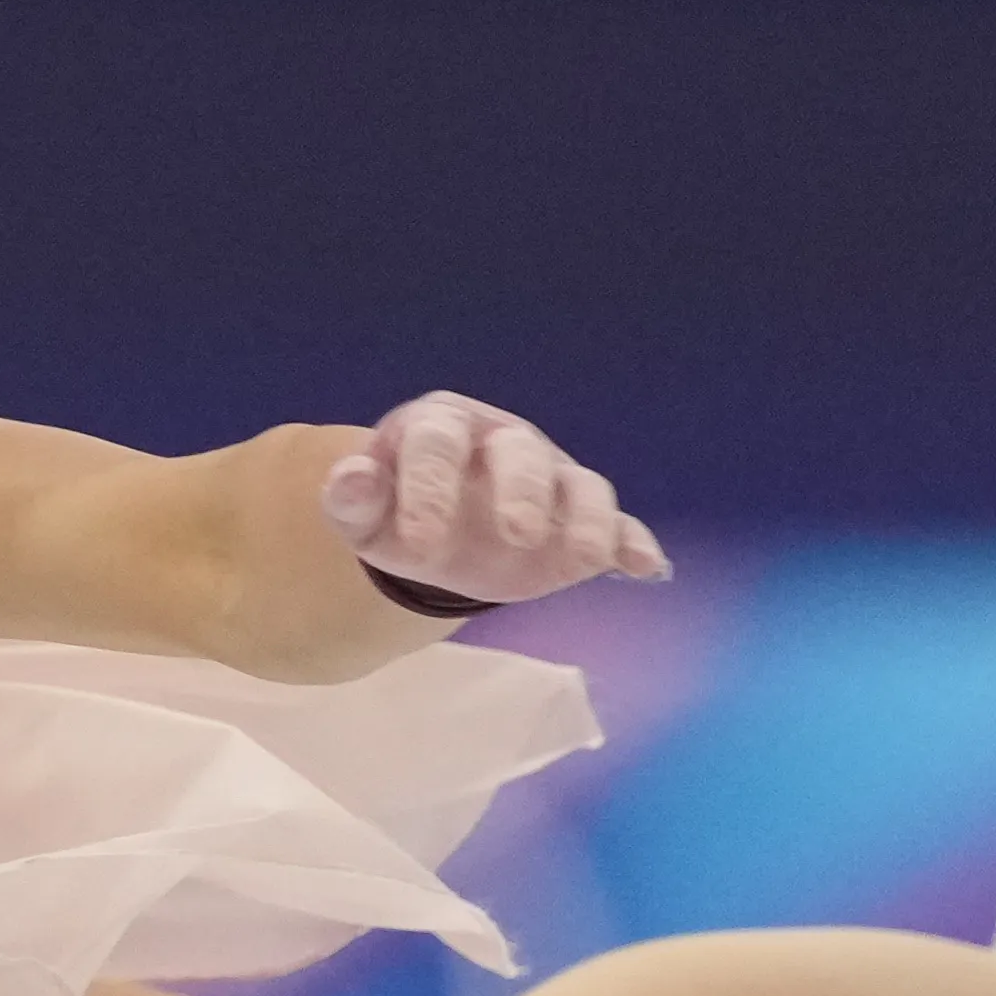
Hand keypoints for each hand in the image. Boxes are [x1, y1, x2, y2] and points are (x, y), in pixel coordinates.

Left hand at [318, 392, 662, 604]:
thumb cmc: (397, 512)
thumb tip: (350, 481)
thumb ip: (353, 498)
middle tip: (517, 535)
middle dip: (522, 491)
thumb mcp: (364, 513)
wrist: (436, 529)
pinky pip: (615, 523)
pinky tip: (645, 567)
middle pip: (520, 452)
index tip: (421, 544)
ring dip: (585, 518)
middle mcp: (502, 441)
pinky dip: (631, 543)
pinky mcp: (578, 517)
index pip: (436, 444)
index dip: (429, 489)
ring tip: (584, 558)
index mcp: (440, 427)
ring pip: (578, 484)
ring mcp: (548, 476)